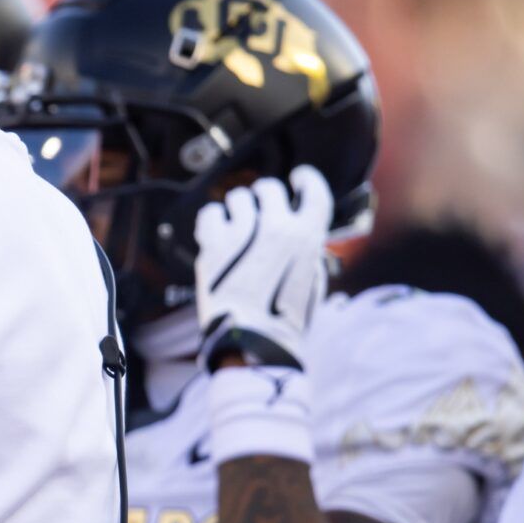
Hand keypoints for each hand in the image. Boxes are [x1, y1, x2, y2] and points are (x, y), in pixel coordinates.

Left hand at [193, 164, 333, 370]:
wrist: (254, 343)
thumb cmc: (285, 319)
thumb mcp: (313, 281)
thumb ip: (308, 250)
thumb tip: (300, 230)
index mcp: (308, 235)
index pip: (312, 189)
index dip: (305, 180)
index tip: (298, 179)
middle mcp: (277, 226)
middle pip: (268, 188)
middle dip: (265, 198)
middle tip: (259, 214)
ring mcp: (243, 232)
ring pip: (238, 197)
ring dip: (238, 210)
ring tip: (238, 231)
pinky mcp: (214, 244)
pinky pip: (210, 213)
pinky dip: (213, 221)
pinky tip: (217, 234)